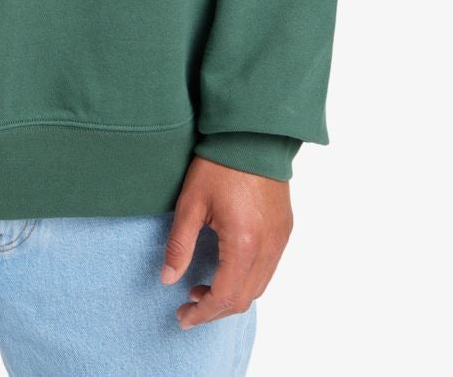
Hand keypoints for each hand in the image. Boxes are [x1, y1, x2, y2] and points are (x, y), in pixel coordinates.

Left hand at [160, 154, 293, 329]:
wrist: (253, 134)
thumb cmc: (219, 164)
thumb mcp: (191, 203)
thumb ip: (179, 245)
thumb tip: (167, 279)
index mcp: (244, 243)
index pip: (225, 296)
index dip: (202, 313)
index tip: (182, 317)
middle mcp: (268, 247)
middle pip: (244, 299)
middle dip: (215, 309)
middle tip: (188, 306)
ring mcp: (280, 239)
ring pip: (259, 287)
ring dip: (232, 296)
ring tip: (202, 288)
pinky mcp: (285, 229)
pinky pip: (268, 269)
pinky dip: (247, 280)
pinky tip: (226, 270)